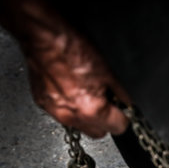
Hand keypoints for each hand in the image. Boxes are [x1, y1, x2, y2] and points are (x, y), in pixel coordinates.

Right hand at [24, 21, 129, 137]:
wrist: (42, 35)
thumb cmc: (71, 47)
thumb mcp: (107, 70)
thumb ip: (119, 92)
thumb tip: (126, 102)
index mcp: (91, 109)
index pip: (118, 128)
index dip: (123, 117)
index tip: (122, 111)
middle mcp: (71, 115)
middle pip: (98, 132)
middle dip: (105, 121)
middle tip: (107, 103)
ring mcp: (54, 111)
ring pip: (80, 125)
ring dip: (87, 115)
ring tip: (87, 93)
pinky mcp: (42, 103)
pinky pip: (63, 113)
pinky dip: (70, 107)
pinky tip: (71, 89)